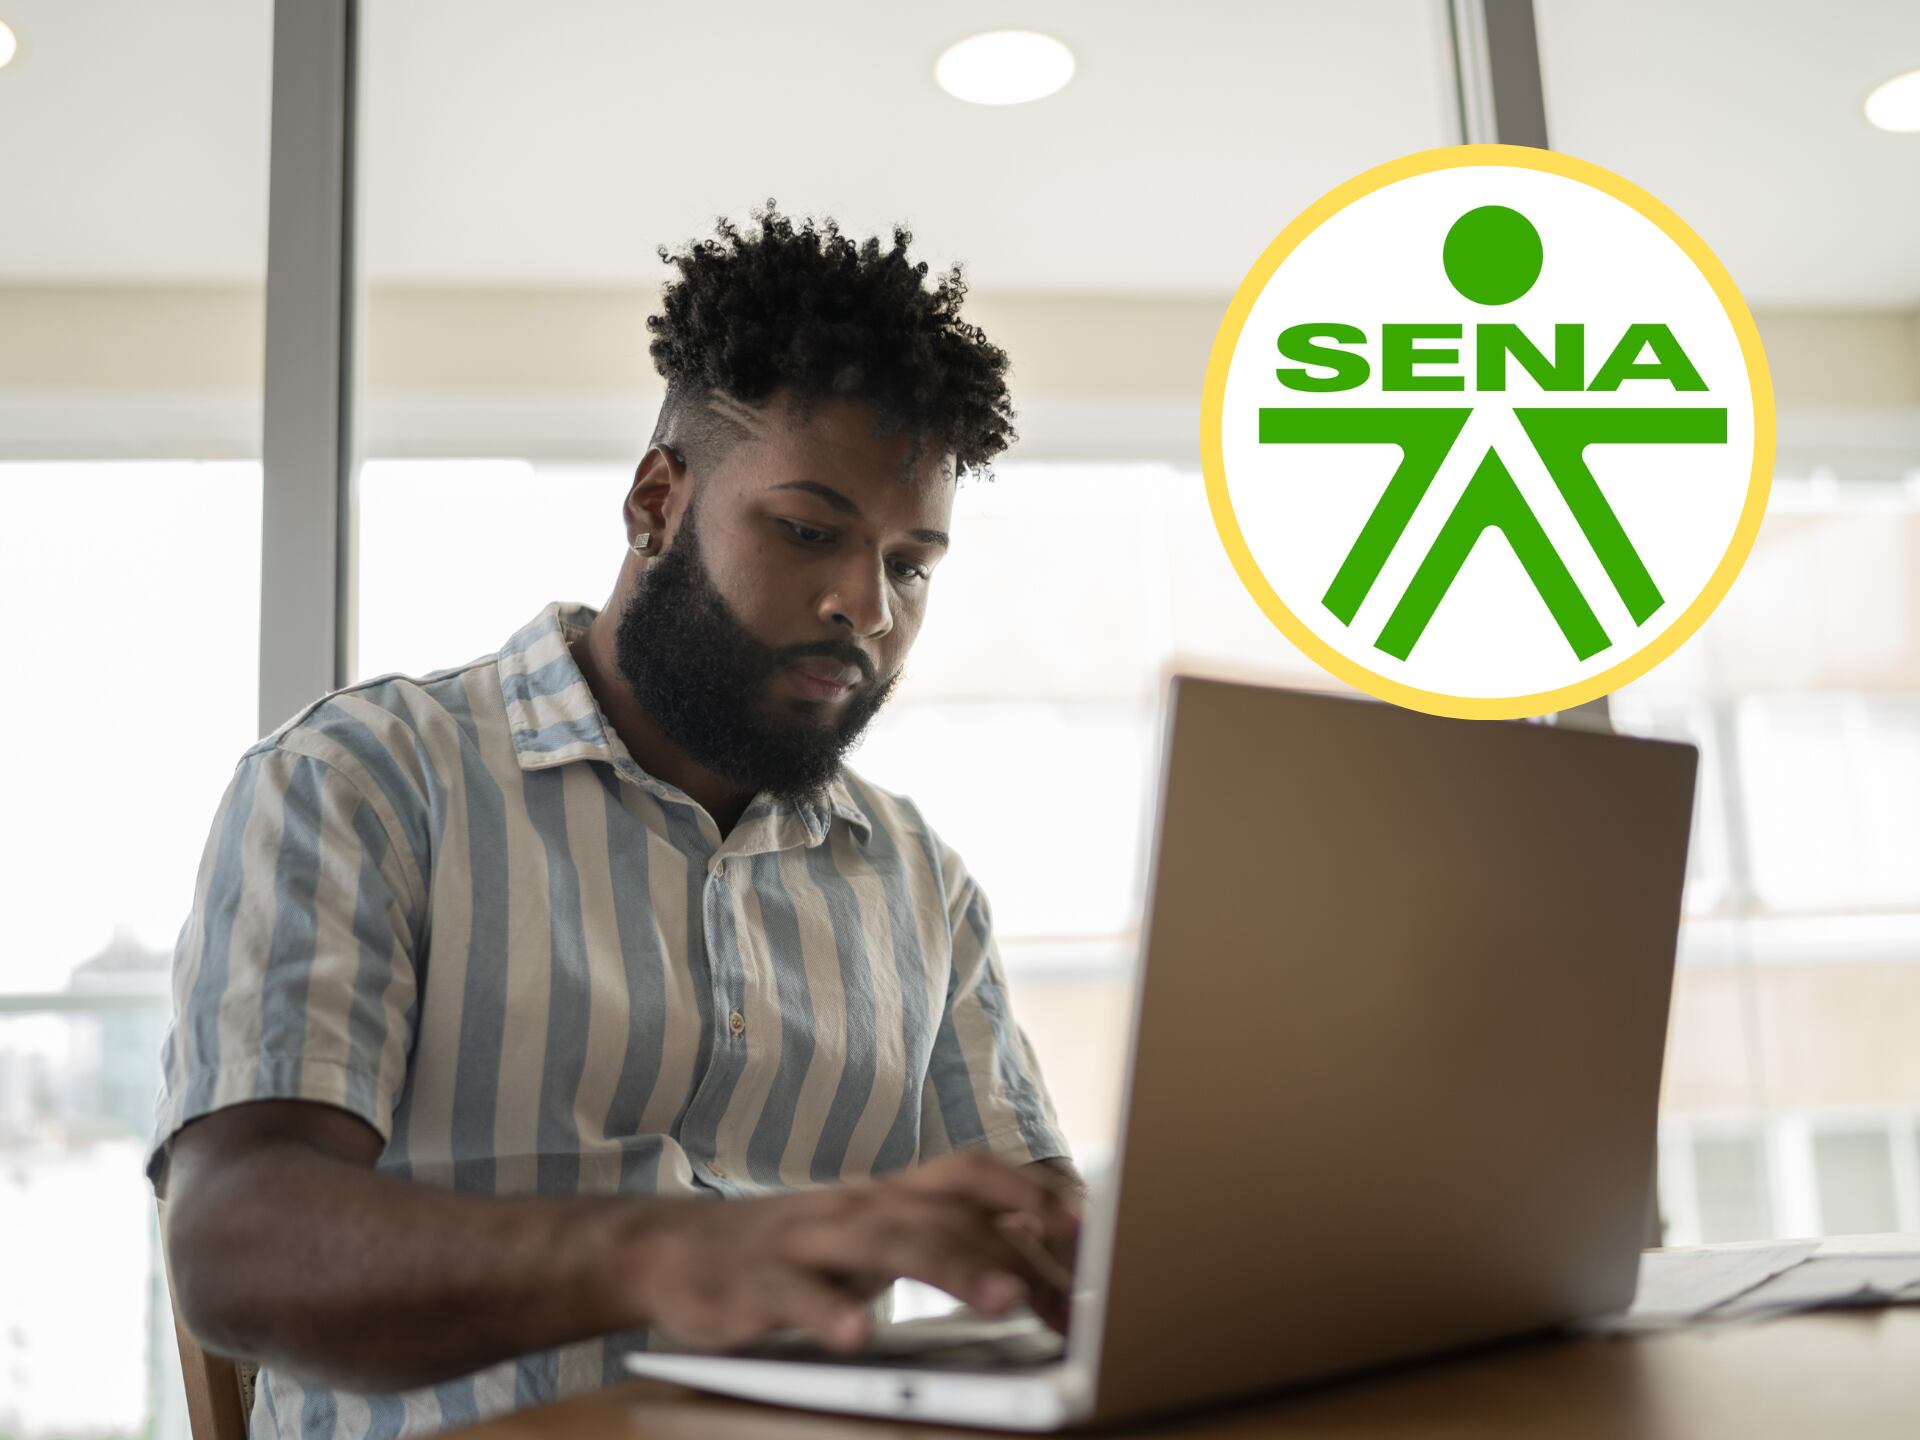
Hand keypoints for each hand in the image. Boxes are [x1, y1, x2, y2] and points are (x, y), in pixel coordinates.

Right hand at [622, 1151, 1081, 1352]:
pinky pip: (794, 1296)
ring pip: (884, 1245)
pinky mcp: (755, 1285)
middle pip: (943, 1214)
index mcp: (887, 1195)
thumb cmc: (796, 1251)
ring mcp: (806, 1243)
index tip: (1087, 1224)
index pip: (969, 1177)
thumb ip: (940, 1241)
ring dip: (950, 1270)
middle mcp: (855, 1208)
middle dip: (1011, 1247)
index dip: (1028, 1194)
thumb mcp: (871, 1238)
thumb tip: (1036, 1264)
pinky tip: (856, 1337)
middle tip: (1070, 1291)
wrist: (673, 1250)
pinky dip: (827, 1313)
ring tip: (1002, 1302)